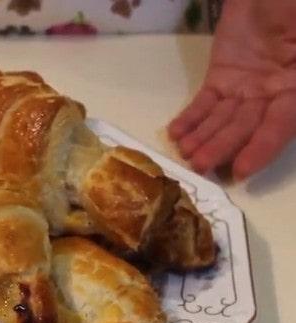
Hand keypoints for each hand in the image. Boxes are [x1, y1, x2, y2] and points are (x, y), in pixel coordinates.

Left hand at [168, 0, 295, 179]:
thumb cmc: (290, 10)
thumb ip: (295, 68)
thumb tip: (288, 90)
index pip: (281, 126)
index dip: (262, 148)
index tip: (242, 169)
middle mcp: (274, 95)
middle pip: (246, 127)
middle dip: (222, 147)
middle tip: (199, 165)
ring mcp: (246, 88)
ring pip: (222, 119)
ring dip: (203, 138)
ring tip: (185, 153)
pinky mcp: (222, 79)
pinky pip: (205, 103)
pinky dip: (190, 119)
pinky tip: (176, 133)